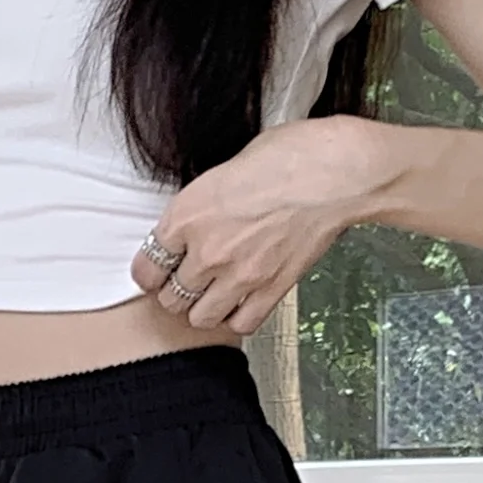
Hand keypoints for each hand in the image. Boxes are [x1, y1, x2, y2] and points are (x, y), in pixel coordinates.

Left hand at [131, 120, 383, 335]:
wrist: (335, 174)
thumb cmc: (287, 157)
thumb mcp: (224, 169)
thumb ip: (201, 205)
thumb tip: (193, 224)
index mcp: (187, 215)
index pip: (146, 267)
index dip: (150, 272)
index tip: (158, 270)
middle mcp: (207, 252)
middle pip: (170, 299)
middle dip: (176, 291)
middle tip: (189, 281)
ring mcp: (239, 276)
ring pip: (199, 319)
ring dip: (203, 309)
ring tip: (214, 294)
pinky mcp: (270, 291)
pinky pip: (240, 325)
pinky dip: (237, 318)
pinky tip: (242, 301)